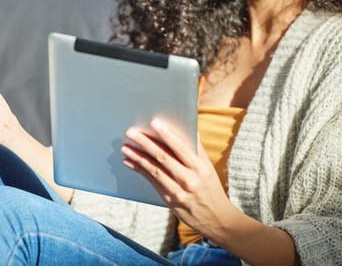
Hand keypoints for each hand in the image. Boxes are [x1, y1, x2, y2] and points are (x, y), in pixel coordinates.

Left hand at [121, 118, 235, 240]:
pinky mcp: (168, 200)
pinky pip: (151, 181)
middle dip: (145, 143)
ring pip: (154, 170)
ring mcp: (177, 191)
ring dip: (137, 157)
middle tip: (131, 132)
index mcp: (200, 168)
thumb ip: (197, 149)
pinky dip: (140, 170)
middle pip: (163, 158)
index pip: (180, 148)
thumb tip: (188, 129)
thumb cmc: (210, 188)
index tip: (153, 123)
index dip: (166, 135)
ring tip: (125, 147)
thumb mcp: (208, 168)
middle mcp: (188, 179)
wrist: (215, 219)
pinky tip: (130, 162)